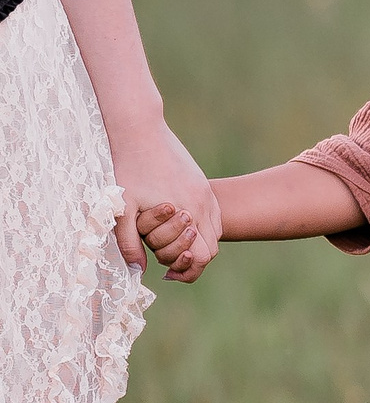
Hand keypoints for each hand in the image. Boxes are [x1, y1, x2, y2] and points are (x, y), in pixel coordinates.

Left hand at [110, 123, 218, 281]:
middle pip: (211, 248)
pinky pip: (212, 215)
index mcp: (188, 212)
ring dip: (196, 242)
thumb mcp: (122, 208)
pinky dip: (200, 227)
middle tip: (164, 259)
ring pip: (214, 232)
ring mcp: (206, 193)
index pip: (203, 256)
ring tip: (170, 243)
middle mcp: (204, 204)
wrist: (139, 129)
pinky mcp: (202, 185)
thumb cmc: (127, 168)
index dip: (187, 269)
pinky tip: (177, 225)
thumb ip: (129, 242)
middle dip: (190, 258)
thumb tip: (138, 271)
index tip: (166, 273)